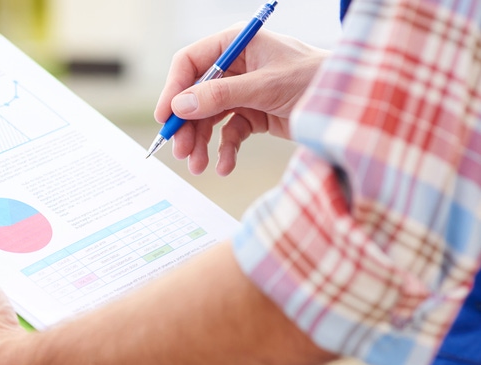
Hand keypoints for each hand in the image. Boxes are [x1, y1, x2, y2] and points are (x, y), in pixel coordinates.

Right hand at [154, 27, 327, 174]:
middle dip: (188, 126)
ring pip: (209, 118)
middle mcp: (236, 67)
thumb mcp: (265, 86)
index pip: (191, 63)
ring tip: (199, 166)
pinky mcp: (254, 115)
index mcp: (236, 45)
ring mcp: (243, 92)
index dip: (173, 90)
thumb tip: (181, 106)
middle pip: (196, 96)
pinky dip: (225, 151)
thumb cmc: (316, 80)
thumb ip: (221, 96)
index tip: (165, 118)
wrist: (352, 104)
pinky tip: (225, 166)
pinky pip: (229, 133)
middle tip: (182, 152)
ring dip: (202, 143)